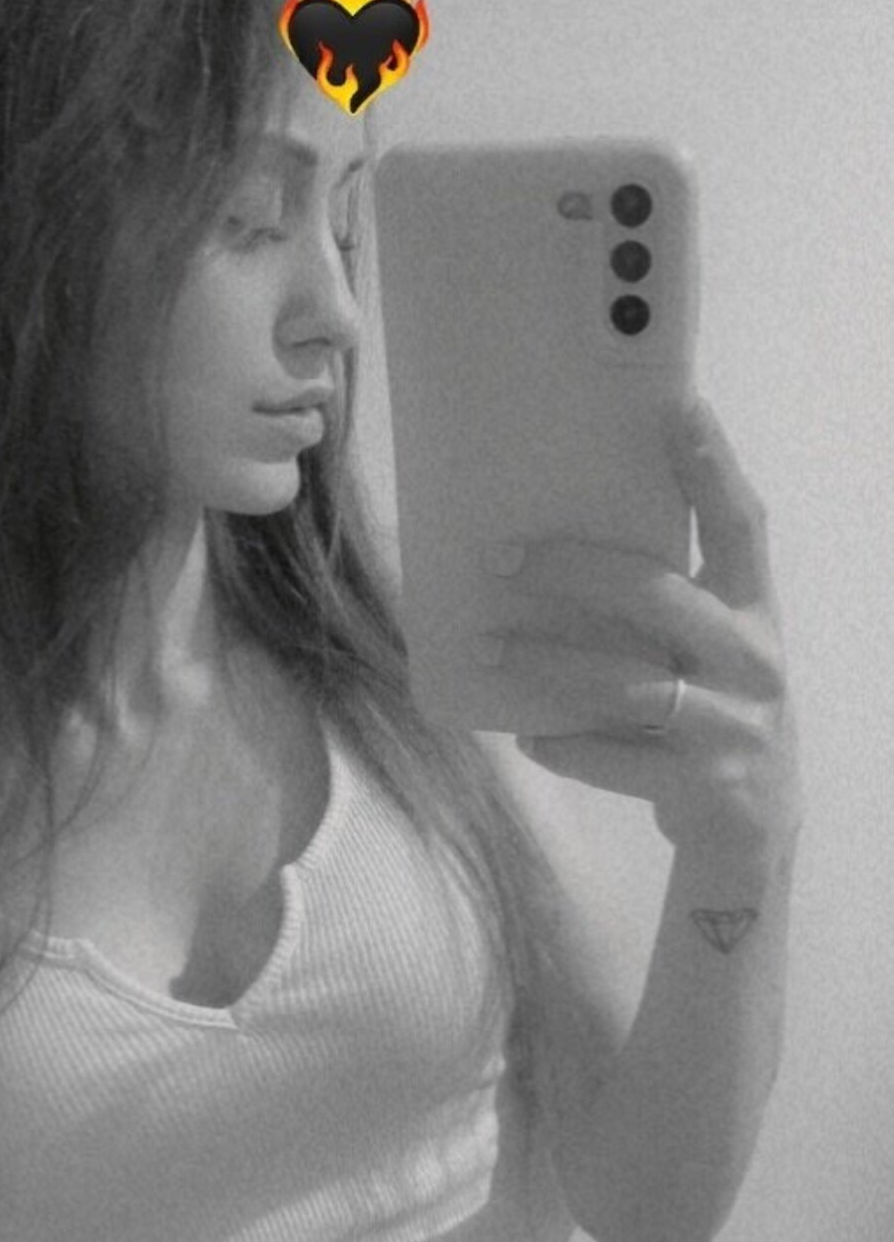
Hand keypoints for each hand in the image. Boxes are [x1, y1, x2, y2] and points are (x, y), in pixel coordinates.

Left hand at [480, 401, 802, 855]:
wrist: (753, 834)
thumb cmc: (710, 717)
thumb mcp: (708, 654)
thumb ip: (662, 609)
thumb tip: (552, 550)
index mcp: (755, 614)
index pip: (740, 526)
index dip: (712, 467)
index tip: (677, 407)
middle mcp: (752, 662)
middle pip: (661, 597)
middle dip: (577, 571)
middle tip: (503, 554)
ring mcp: (732, 726)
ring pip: (628, 684)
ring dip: (550, 664)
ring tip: (487, 647)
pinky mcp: (704, 785)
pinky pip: (620, 761)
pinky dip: (569, 748)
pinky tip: (529, 737)